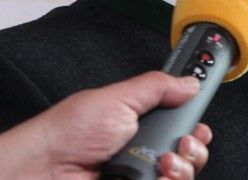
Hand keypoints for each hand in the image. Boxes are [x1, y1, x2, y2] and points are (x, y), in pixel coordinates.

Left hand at [0, 71, 211, 178]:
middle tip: (181, 144)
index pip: (182, 126)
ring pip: (183, 175)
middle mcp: (143, 152)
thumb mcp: (117, 98)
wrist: (46, 168)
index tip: (197, 126)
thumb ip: (157, 86)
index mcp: (141, 124)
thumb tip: (189, 82)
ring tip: (164, 164)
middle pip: (190, 154)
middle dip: (194, 148)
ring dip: (182, 167)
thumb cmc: (69, 132)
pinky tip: (157, 177)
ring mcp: (139, 175)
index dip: (195, 127)